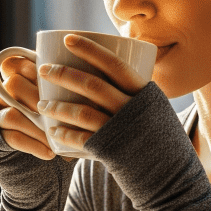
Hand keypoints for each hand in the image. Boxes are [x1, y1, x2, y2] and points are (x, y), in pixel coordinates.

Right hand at [0, 54, 55, 160]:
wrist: (32, 138)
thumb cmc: (53, 107)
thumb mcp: (57, 91)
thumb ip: (65, 83)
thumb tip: (94, 84)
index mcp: (17, 74)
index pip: (14, 63)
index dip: (26, 66)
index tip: (41, 74)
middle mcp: (5, 91)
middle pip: (14, 86)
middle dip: (38, 100)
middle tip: (58, 112)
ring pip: (13, 115)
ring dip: (38, 129)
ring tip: (56, 138)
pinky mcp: (0, 133)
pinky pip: (13, 138)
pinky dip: (34, 146)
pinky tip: (50, 153)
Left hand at [35, 35, 148, 154]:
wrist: (170, 171)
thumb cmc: (157, 134)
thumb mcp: (154, 106)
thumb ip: (133, 91)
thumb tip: (108, 68)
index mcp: (143, 92)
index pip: (114, 64)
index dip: (90, 49)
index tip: (67, 39)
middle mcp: (132, 109)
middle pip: (92, 85)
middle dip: (63, 74)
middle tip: (43, 70)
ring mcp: (121, 130)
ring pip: (82, 113)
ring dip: (57, 107)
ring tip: (40, 105)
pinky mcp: (111, 151)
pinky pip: (82, 140)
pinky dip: (64, 134)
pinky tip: (52, 131)